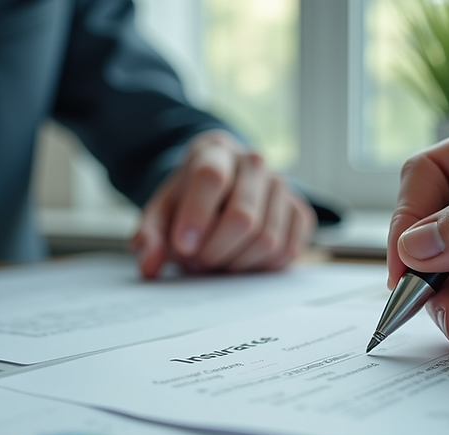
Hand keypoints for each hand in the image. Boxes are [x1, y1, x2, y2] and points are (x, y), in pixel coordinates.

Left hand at [132, 130, 315, 277]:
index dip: (196, 216)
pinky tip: (242, 260)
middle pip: (243, 217)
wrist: (221, 188)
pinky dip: (262, 266)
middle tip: (196, 263)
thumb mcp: (161, 212)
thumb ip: (149, 237)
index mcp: (215, 153)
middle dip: (215, 251)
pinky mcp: (299, 212)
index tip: (182, 247)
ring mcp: (282, 186)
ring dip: (236, 263)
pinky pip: (288, 249)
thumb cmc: (189, 201)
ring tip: (216, 261)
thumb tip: (149, 265)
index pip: (211, 178)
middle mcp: (253, 163)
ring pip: (267, 239)